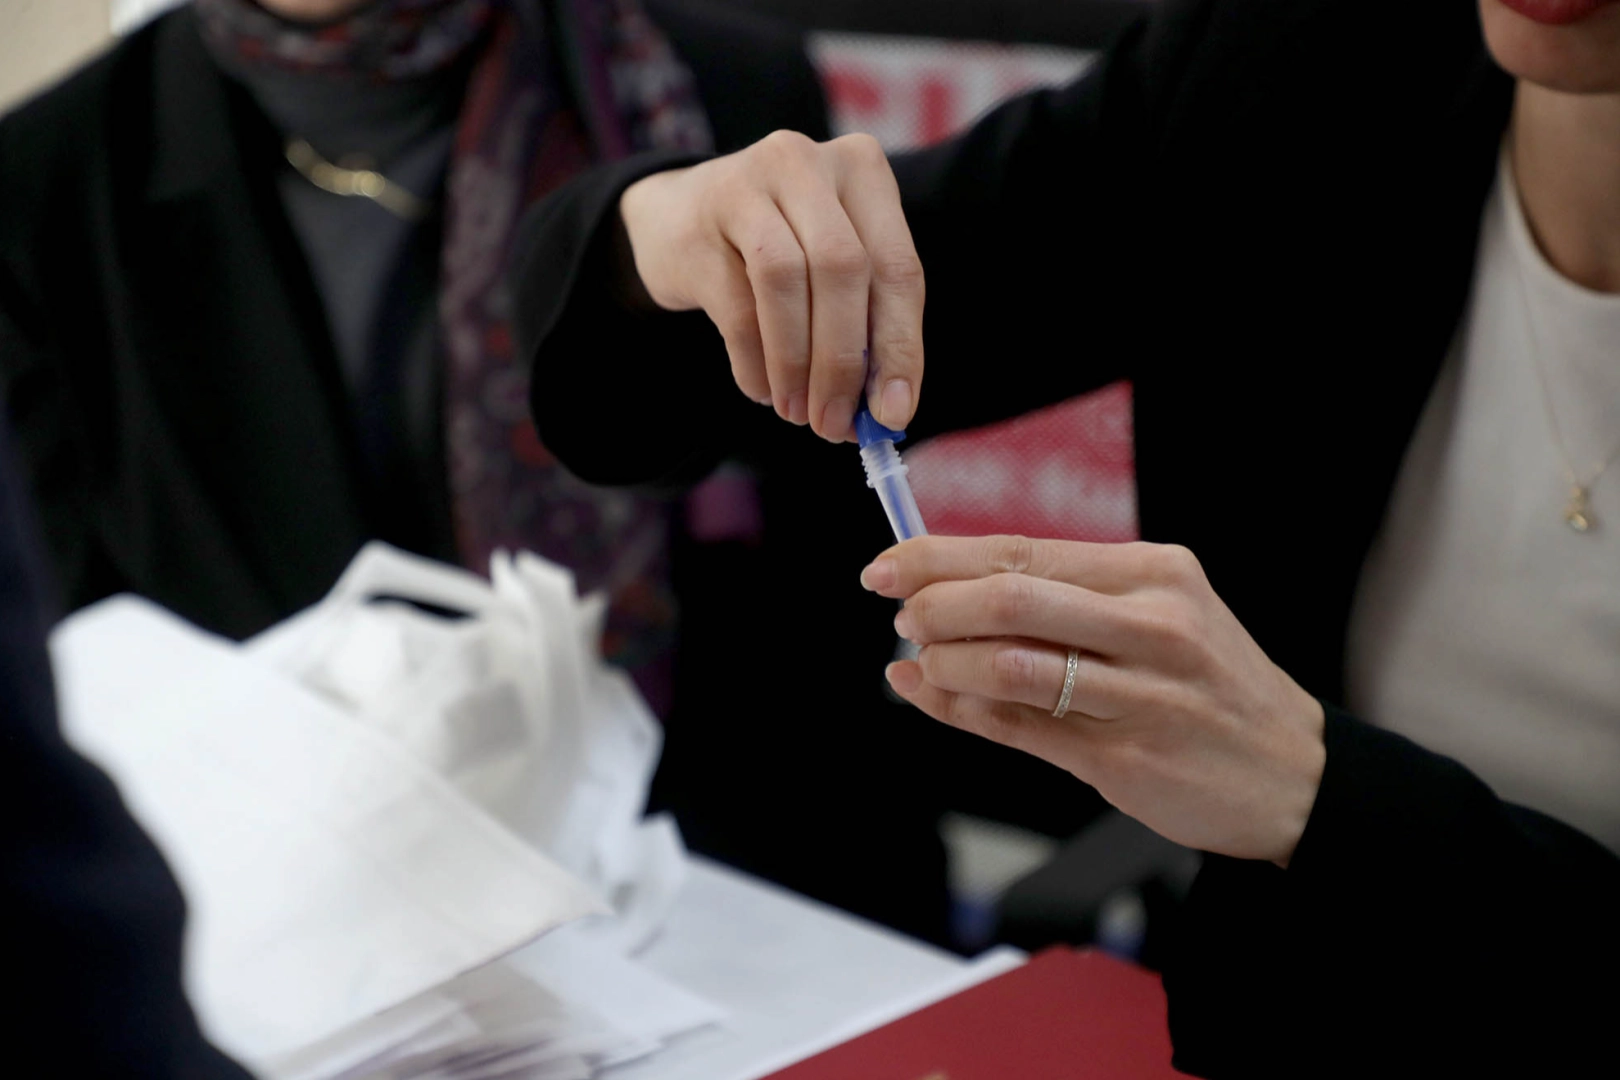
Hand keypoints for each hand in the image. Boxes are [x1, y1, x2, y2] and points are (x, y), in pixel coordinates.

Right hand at [618, 131, 924, 441]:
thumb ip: (865, 329)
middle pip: (844, 270)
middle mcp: (808, 162)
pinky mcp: (702, 218)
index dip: (901, 348)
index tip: (893, 413)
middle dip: (843, 361)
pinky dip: (754, 362)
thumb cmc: (776, 251)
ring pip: (786, 282)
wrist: (677, 219)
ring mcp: (749, 182)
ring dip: (796, 364)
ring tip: (796, 413)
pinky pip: (736, 304)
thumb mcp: (830, 273)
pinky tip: (762, 389)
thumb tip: (886, 413)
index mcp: (864, 171)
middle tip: (834, 425)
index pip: (898, 268)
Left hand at [863, 535, 1326, 865]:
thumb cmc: (1207, 687)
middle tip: (902, 617)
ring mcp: (1142, 693)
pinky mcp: (1127, 757)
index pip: (1024, 550)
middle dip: (934, 604)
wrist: (1295, 774)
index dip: (941, 556)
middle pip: (1011, 596)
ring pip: (1011, 665)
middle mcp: (1153, 624)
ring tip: (920, 661)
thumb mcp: (1157, 618)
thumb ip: (1058, 602)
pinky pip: (1021, 729)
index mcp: (1154, 574)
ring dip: (944, 663)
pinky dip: (960, 710)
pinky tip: (931, 696)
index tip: (888, 564)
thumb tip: (939, 592)